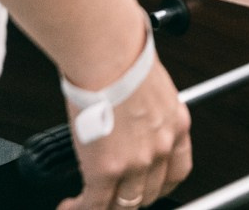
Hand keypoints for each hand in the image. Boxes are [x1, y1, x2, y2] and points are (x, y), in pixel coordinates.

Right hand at [61, 42, 192, 209]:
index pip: (177, 171)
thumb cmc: (123, 57)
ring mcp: (136, 163)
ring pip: (125, 205)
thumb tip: (132, 118)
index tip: (146, 186)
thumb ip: (148, 111)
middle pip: (150, 192)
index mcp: (175, 124)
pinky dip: (81, 209)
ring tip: (89, 204)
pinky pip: (95, 204)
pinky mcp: (107, 170)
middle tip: (111, 193)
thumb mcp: (152, 86)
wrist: (107, 54)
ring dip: (107, 208)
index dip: (160, 185)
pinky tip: (71, 205)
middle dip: (129, 197)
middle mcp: (161, 148)